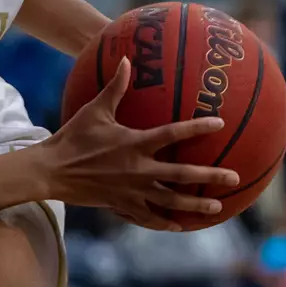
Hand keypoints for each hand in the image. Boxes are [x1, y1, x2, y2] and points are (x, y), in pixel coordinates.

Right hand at [37, 57, 239, 231]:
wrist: (51, 171)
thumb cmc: (73, 137)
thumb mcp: (94, 109)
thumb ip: (115, 86)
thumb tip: (126, 60)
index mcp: (135, 143)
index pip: (173, 134)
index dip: (197, 128)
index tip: (220, 123)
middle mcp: (138, 169)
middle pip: (182, 175)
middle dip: (210, 176)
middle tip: (234, 177)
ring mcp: (132, 191)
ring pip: (170, 201)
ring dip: (195, 205)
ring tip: (217, 207)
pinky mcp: (121, 205)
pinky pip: (147, 217)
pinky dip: (164, 222)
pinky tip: (179, 226)